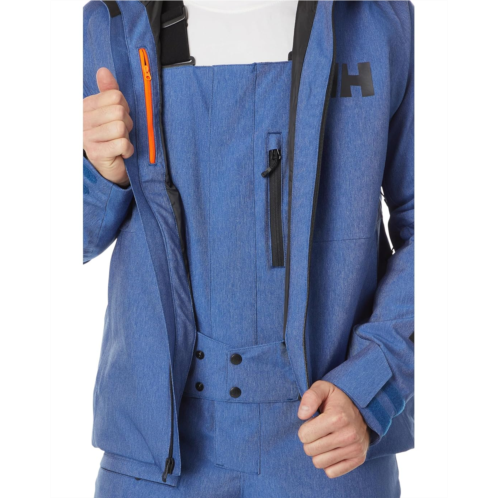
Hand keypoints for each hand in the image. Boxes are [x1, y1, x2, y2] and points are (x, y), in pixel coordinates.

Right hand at [83, 68, 133, 187]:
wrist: (110, 167)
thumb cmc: (111, 138)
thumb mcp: (111, 112)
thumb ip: (108, 91)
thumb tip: (103, 70)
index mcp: (85, 107)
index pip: (115, 96)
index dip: (124, 108)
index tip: (118, 119)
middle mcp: (82, 120)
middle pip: (119, 111)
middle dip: (127, 124)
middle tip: (121, 134)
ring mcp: (87, 137)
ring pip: (120, 127)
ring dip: (126, 137)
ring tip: (119, 143)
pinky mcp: (97, 153)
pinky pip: (123, 143)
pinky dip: (128, 150)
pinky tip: (122, 153)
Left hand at [298, 381, 368, 478]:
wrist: (363, 408)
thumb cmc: (337, 399)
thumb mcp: (322, 388)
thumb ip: (310, 397)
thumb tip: (302, 415)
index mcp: (337, 417)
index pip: (304, 436)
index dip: (305, 429)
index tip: (313, 422)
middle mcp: (348, 435)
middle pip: (310, 450)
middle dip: (310, 441)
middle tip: (319, 431)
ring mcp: (355, 448)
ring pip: (319, 463)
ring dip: (318, 452)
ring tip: (326, 440)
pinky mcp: (358, 459)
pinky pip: (331, 472)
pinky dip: (329, 463)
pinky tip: (333, 449)